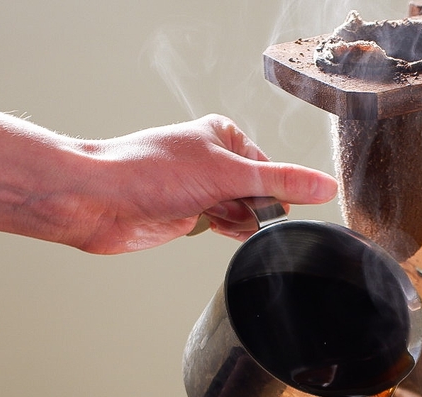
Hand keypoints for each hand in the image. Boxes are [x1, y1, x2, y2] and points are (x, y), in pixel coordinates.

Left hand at [69, 114, 337, 252]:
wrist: (96, 200)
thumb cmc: (147, 172)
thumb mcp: (226, 174)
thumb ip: (279, 182)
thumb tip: (325, 186)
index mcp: (225, 136)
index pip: (273, 170)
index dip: (275, 193)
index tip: (270, 209)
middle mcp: (214, 161)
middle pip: (259, 194)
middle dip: (255, 211)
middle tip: (234, 214)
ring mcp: (200, 190)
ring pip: (241, 214)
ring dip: (239, 224)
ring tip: (216, 219)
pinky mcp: (187, 216)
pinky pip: (223, 228)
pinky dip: (227, 234)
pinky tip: (219, 233)